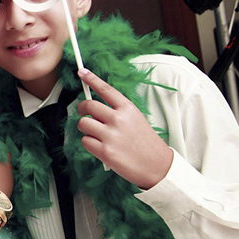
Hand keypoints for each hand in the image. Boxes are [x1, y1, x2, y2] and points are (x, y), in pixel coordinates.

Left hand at [75, 68, 173, 189]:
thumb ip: (117, 112)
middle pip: (88, 105)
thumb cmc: (145, 143)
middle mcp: (118, 119)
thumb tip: (94, 107)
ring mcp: (110, 135)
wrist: (157, 166)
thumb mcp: (136, 119)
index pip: (105, 89)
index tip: (81, 72)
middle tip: (83, 113)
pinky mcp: (105, 151)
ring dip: (85, 128)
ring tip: (96, 134)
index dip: (91, 79)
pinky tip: (99, 147)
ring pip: (83, 123)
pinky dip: (88, 143)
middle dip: (81, 109)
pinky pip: (85, 141)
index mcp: (128, 108)